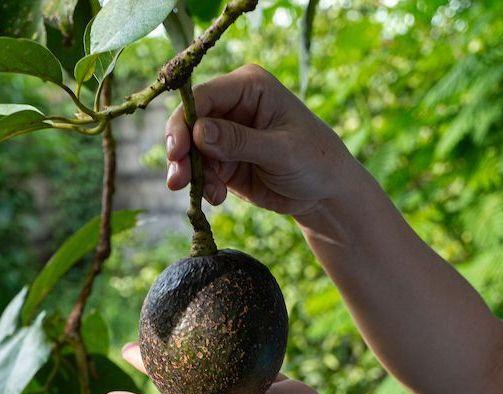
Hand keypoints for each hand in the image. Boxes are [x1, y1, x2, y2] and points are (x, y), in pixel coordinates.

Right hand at [165, 64, 360, 216]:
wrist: (325, 192)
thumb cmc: (314, 159)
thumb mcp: (281, 150)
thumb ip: (240, 141)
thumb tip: (199, 132)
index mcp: (249, 86)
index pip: (204, 97)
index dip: (185, 122)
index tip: (178, 151)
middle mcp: (232, 104)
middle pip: (189, 122)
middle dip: (182, 152)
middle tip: (177, 181)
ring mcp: (225, 133)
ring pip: (191, 150)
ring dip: (192, 173)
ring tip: (209, 194)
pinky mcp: (223, 159)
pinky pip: (201, 170)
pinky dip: (203, 185)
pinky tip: (217, 198)